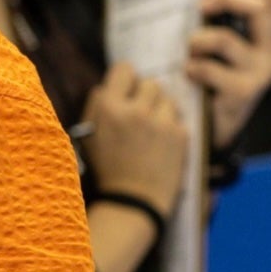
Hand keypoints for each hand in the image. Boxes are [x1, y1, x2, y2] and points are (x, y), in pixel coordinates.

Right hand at [82, 62, 189, 215]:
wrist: (132, 202)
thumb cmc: (107, 168)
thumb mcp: (90, 134)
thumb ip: (98, 104)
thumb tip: (111, 83)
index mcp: (108, 107)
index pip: (125, 69)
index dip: (126, 80)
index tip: (127, 92)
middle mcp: (135, 110)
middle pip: (150, 83)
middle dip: (145, 97)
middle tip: (140, 115)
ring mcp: (160, 122)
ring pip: (167, 99)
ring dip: (161, 110)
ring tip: (151, 131)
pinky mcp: (180, 135)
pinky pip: (178, 118)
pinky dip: (172, 128)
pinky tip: (161, 144)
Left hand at [188, 0, 270, 150]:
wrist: (218, 129)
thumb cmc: (215, 81)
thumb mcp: (224, 49)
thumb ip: (220, 20)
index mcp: (269, 38)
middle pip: (258, 7)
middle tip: (201, 7)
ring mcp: (259, 73)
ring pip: (224, 38)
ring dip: (197, 40)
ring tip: (190, 52)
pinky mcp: (242, 92)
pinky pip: (209, 67)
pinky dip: (192, 67)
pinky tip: (189, 74)